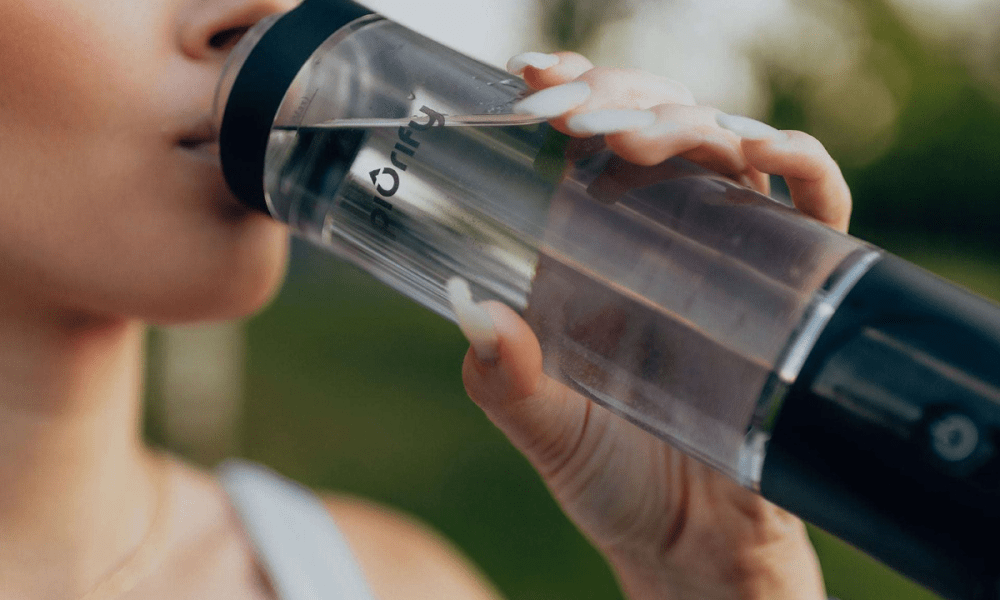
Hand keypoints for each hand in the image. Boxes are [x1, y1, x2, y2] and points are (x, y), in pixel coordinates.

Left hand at [453, 52, 850, 599]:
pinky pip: (813, 204)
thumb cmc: (616, 482)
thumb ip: (504, 382)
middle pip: (656, 126)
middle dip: (621, 98)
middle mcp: (663, 239)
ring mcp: (730, 254)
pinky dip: (800, 164)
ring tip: (641, 140)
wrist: (696, 545)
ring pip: (726, 147)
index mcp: (596, 253)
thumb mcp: (547, 430)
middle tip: (583, 117)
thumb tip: (470, 308)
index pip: (588, 143)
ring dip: (689, 121)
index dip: (569, 95)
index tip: (535, 80)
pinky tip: (762, 153)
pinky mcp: (793, 283)